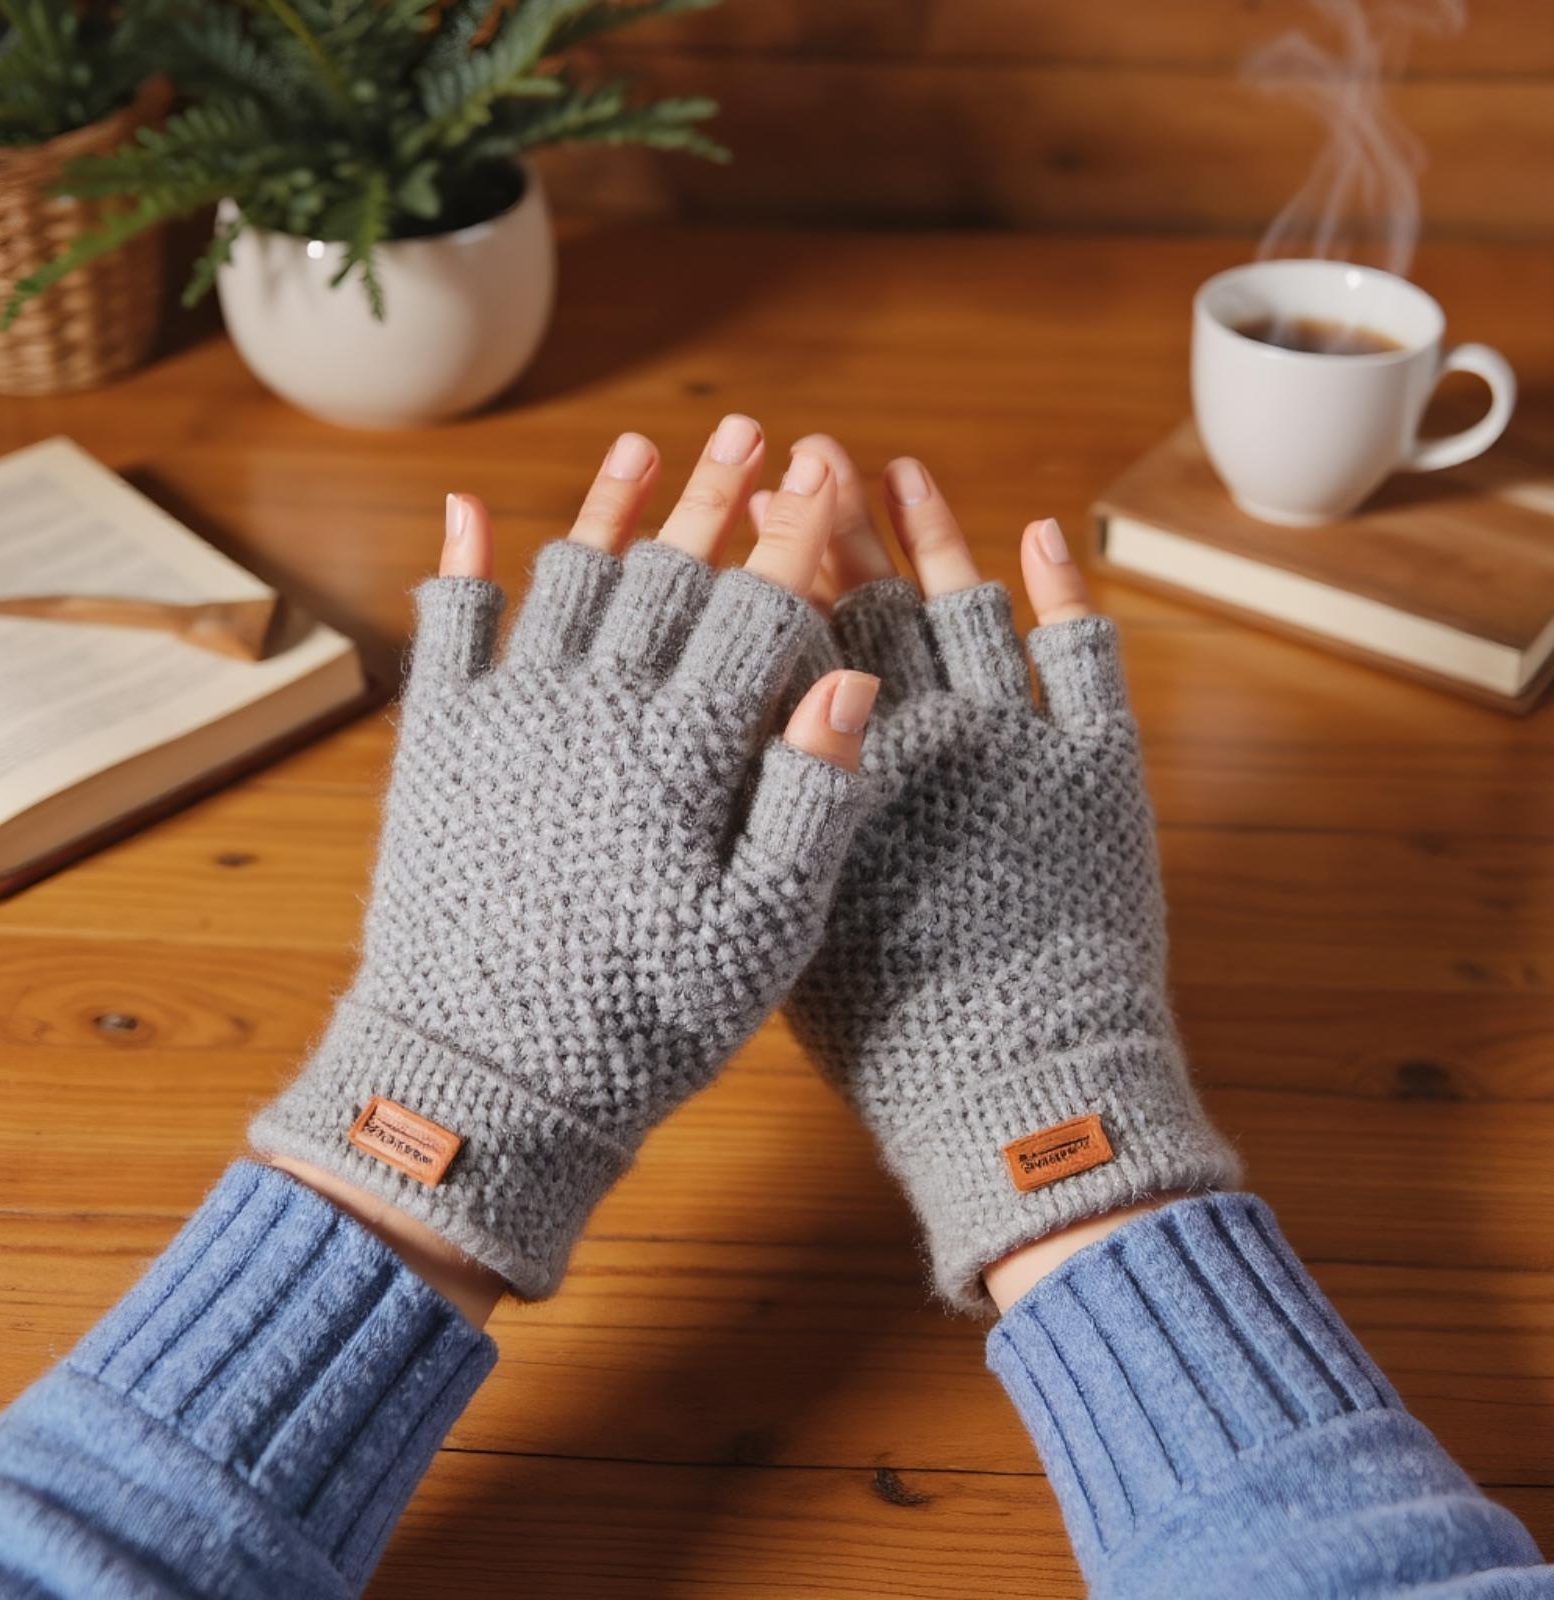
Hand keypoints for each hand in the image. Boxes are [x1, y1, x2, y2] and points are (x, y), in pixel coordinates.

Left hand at [260, 418, 880, 1317]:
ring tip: (651, 446)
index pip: (759, 611)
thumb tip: (857, 682)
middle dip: (722, 497)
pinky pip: (450, 627)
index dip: (801, 541)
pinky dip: (463, 562)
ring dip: (615, 505)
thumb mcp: (760, 932)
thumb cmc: (644, 1018)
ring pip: (571, 577)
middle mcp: (596, 705)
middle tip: (757, 433)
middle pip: (671, 571)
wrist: (483, 1080)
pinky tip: (471, 508)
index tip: (831, 480)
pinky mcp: (441, 743)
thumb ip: (812, 800)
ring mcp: (510, 715)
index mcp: (684, 748)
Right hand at [765, 437, 1239, 1314]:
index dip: (776, 565)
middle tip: (808, 451)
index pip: (800, 639)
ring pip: (967, 606)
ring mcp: (1019, 741)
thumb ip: (771, 814)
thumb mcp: (787, 921)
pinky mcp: (1101, 766)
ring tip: (901, 468)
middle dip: (837, 524)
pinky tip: (1039, 532)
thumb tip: (750, 725)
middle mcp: (928, 733)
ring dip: (934, 533)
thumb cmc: (887, 1033)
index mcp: (849, 770)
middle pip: (872, 604)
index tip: (753, 501)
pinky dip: (1065, 589)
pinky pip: (1082, 653)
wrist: (1014, 1094)